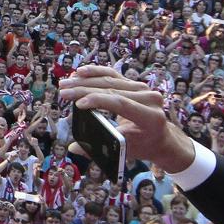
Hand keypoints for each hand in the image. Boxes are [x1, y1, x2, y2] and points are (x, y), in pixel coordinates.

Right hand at [58, 65, 196, 170]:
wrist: (160, 137)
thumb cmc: (142, 146)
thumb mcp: (125, 151)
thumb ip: (100, 150)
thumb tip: (73, 148)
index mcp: (151, 117)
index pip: (121, 103)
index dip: (98, 101)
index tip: (78, 104)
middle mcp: (149, 99)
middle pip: (112, 89)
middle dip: (84, 90)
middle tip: (63, 92)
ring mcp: (142, 88)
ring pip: (110, 79)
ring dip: (85, 80)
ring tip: (65, 83)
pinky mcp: (134, 83)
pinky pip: (112, 74)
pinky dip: (95, 72)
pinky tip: (80, 72)